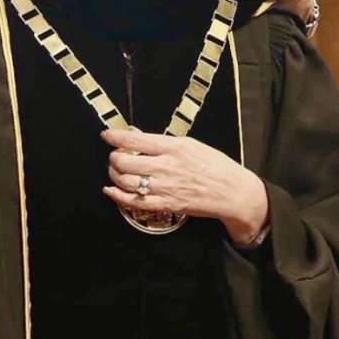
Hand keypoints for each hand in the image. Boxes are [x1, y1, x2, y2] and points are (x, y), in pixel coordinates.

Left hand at [100, 127, 267, 245]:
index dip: (115, 137)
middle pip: (125, 161)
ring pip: (126, 181)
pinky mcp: (165, 204)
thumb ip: (162, 141)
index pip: (135, 139)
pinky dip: (117, 196)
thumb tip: (137, 134)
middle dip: (113, 158)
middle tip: (114, 156)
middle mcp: (166, 166)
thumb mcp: (191, 144)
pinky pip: (134, 202)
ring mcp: (164, 187)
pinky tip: (110, 190)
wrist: (231, 191)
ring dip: (114, 175)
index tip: (106, 135)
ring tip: (115, 171)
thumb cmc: (214, 164)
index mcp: (173, 147)